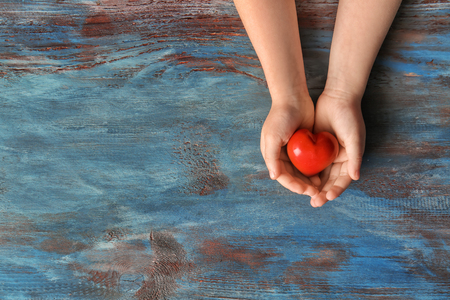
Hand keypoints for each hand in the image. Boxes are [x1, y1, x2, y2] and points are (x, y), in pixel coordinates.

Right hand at [260, 97, 319, 196]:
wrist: (293, 97)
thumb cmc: (280, 117)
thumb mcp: (272, 137)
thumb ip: (272, 157)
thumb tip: (274, 176)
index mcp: (272, 155)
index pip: (282, 176)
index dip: (293, 185)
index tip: (306, 190)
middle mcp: (281, 155)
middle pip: (292, 176)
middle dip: (303, 186)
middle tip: (316, 192)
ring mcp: (293, 151)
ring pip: (301, 171)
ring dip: (309, 180)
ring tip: (320, 186)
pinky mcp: (304, 145)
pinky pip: (309, 162)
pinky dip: (314, 169)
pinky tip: (322, 174)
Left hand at [311, 90, 365, 206]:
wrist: (338, 98)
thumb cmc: (349, 117)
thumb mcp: (354, 138)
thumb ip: (355, 158)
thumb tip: (355, 177)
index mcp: (350, 159)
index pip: (342, 180)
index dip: (336, 190)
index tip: (327, 197)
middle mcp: (339, 159)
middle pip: (330, 181)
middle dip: (323, 192)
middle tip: (314, 203)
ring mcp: (327, 154)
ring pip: (319, 174)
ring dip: (313, 186)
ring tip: (307, 196)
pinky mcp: (316, 147)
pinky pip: (311, 163)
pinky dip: (306, 172)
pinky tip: (299, 180)